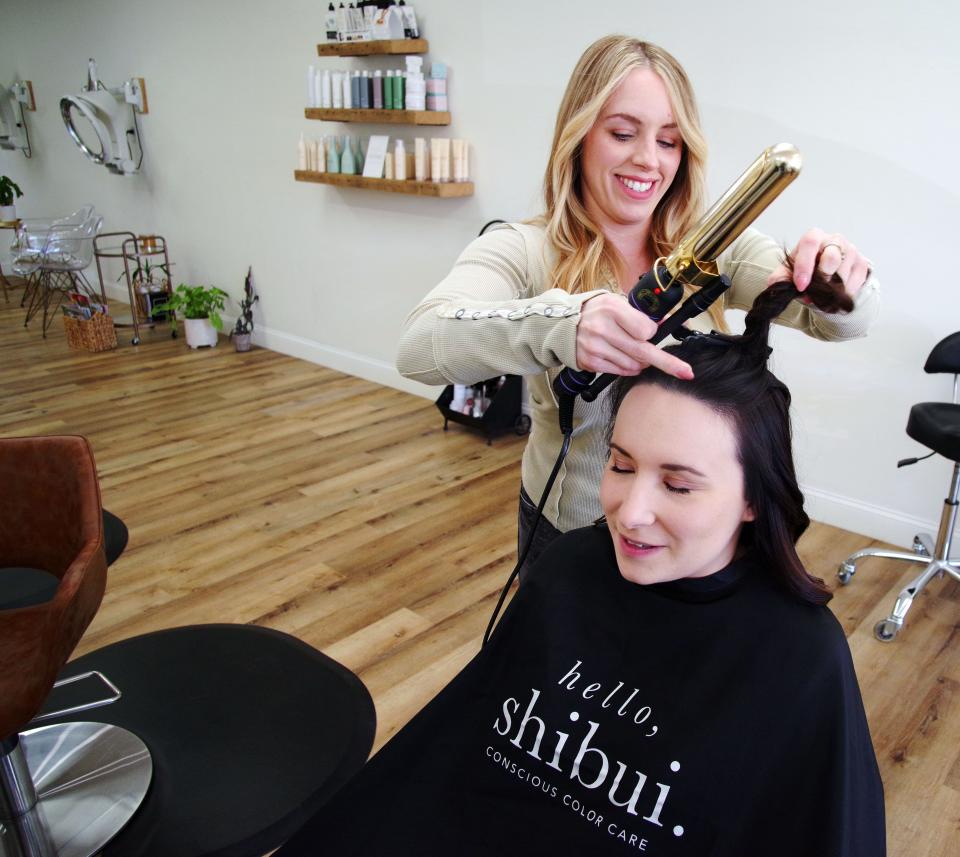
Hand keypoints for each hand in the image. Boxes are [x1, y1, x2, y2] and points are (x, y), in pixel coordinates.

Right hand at [575, 293, 693, 378]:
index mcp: (612, 309)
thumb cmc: (595, 312)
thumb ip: (638, 314)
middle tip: (685, 372)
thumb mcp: (616, 302)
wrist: (562, 324)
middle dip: (668, 363)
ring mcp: (595, 347)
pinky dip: (627, 368)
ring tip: (633, 352)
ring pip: (633, 364)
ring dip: (641, 363)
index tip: (651, 333)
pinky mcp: (590, 361)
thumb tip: (664, 324)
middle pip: (643, 351)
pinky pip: (619, 371)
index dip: (652, 333)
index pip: (646, 330)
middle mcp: (603, 328)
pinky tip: (622, 359)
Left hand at [766, 228, 871, 302]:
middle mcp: (835, 239)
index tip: (800, 285)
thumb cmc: (805, 271)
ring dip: (831, 290)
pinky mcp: (862, 264)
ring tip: (822, 296)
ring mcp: (851, 251)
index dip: (804, 265)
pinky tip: (835, 295)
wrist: (825, 276)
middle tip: (814, 292)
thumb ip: (779, 279)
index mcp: (814, 237)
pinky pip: (855, 283)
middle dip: (822, 279)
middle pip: (832, 258)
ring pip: (844, 273)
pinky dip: (843, 294)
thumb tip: (778, 287)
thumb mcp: (787, 274)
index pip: (810, 243)